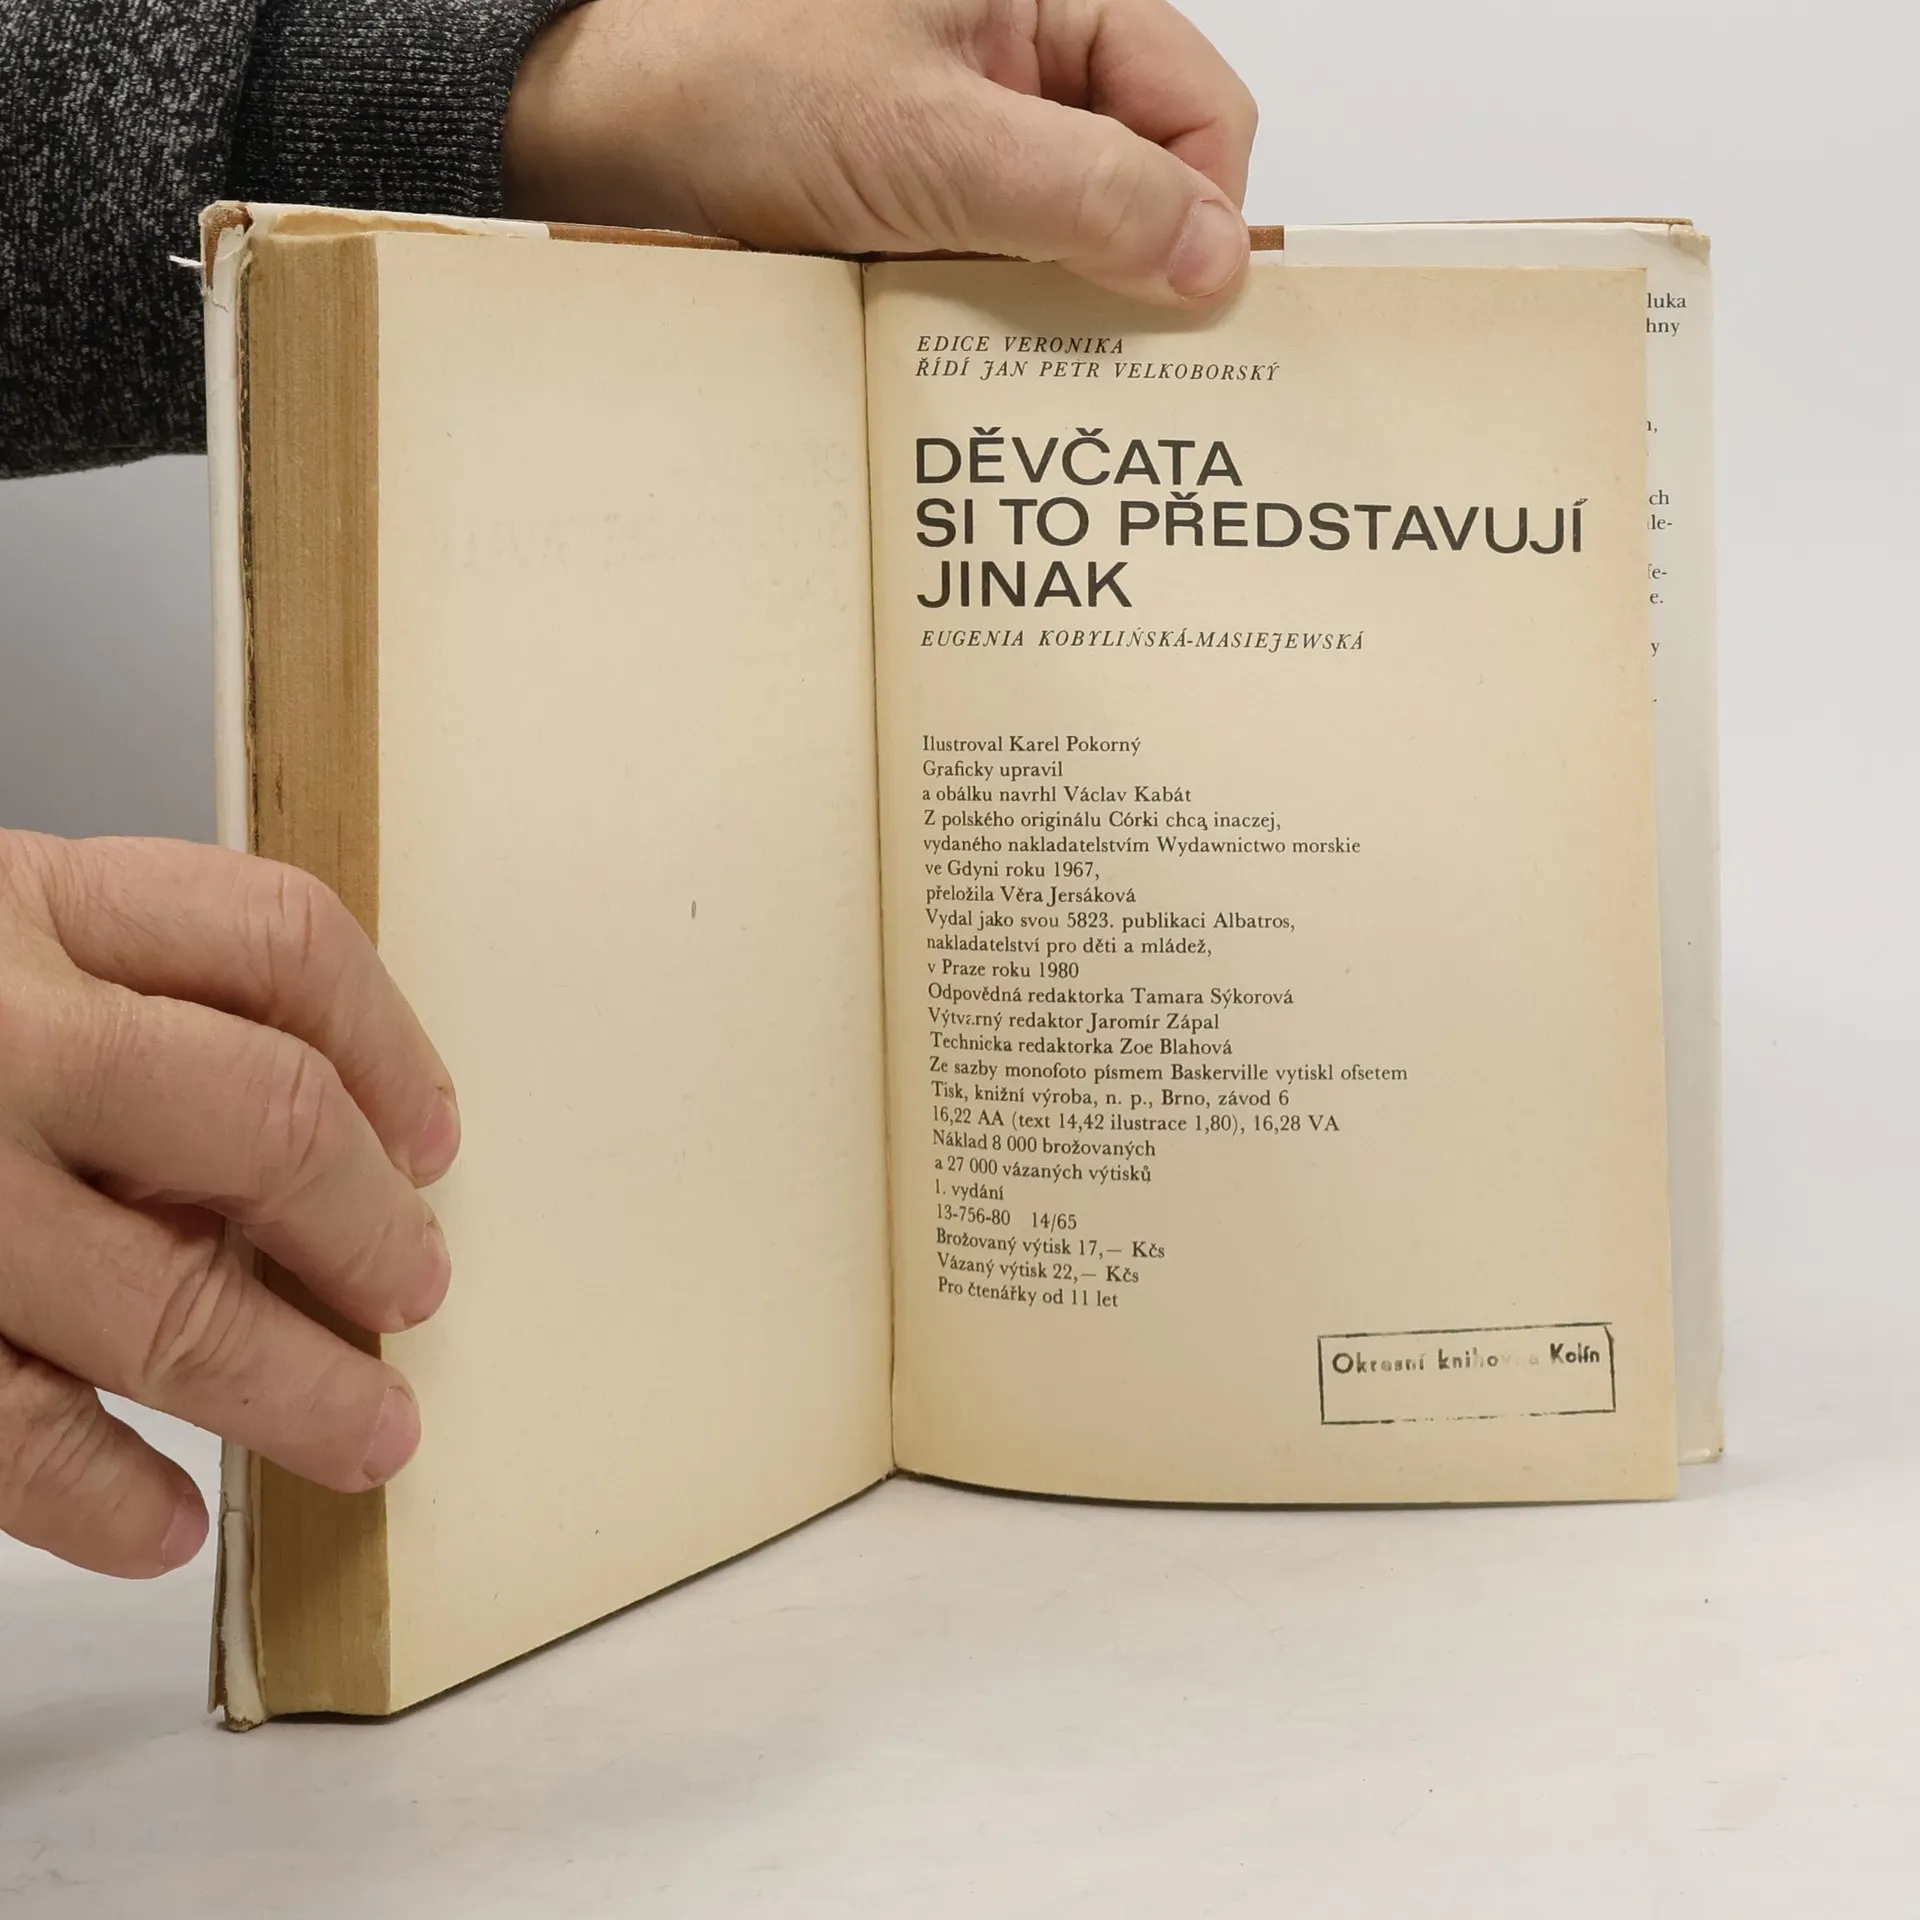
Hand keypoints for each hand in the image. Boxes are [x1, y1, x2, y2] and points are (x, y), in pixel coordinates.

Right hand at [0, 833, 458, 1576]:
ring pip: (161, 1302)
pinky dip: (94, 1493)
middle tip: (414, 1291)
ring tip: (366, 1437)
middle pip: (265, 1121)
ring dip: (288, 1387)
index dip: (388, 1046)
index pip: (281, 941)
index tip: (433, 1136)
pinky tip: (162, 1520)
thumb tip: (324, 1142)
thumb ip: (122, 998)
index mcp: (26, 900)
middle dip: (367, 1229)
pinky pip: (1, 1424)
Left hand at [503, 0, 1257, 306]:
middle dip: (1136, 270)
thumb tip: (1214, 254)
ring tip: (1039, 366)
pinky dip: (1003, 320)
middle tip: (1124, 365)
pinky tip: (983, 358)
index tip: (1191, 309)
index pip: (1195, 104)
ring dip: (1064, 307)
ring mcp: (974, 138)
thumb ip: (1084, 192)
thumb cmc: (732, 83)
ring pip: (1076, 236)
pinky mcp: (928, 204)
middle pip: (1145, 177)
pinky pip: (1006, 269)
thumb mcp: (932, 140)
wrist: (593, 132)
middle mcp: (1021, 63)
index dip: (1208, 209)